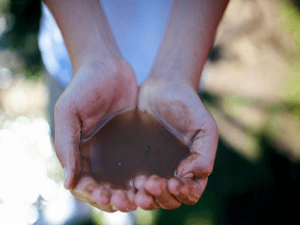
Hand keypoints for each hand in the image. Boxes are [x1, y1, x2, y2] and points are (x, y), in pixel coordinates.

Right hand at [54, 59, 137, 211]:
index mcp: (76, 152)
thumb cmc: (83, 85)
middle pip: (103, 187)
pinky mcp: (130, 142)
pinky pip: (135, 165)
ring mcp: (113, 149)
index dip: (94, 195)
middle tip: (129, 201)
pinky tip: (152, 180)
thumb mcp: (68, 112)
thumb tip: (67, 183)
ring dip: (129, 192)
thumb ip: (66, 145)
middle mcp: (94, 155)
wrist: (108, 66)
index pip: (83, 184)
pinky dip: (141, 177)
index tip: (109, 198)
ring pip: (121, 180)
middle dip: (114, 198)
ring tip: (142, 195)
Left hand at [134, 77, 217, 209]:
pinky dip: (131, 188)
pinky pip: (133, 183)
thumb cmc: (188, 106)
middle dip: (160, 196)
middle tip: (150, 184)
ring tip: (137, 186)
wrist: (163, 87)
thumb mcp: (204, 126)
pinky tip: (127, 181)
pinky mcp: (137, 162)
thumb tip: (189, 176)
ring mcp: (154, 169)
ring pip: (150, 196)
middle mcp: (173, 173)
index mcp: (193, 168)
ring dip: (145, 196)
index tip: (172, 181)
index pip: (191, 193)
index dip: (183, 192)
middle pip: (169, 199)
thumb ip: (204, 154)